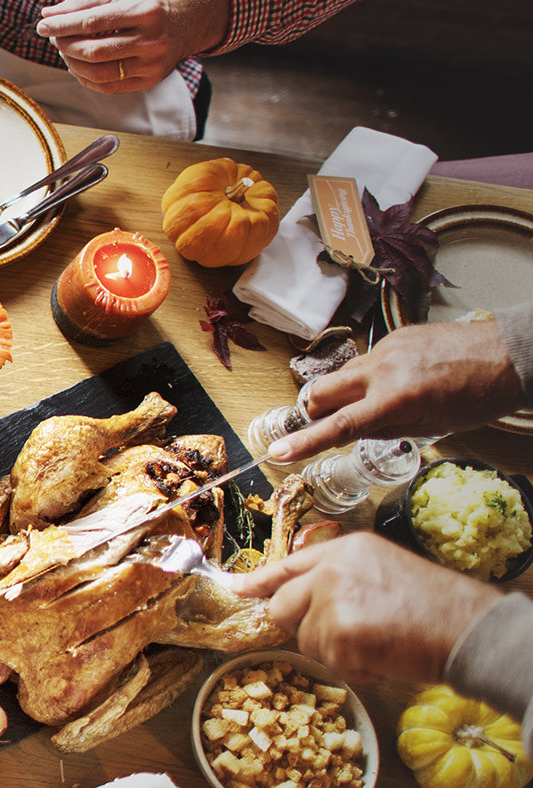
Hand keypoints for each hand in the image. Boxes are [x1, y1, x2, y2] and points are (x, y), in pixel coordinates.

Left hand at [37, 0, 230, 93]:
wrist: (194, 18)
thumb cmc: (153, 1)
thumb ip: (84, 2)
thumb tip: (48, 13)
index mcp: (145, 11)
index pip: (92, 22)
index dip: (62, 25)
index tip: (43, 25)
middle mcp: (152, 40)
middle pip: (93, 51)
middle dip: (65, 45)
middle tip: (55, 36)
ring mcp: (152, 64)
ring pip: (97, 73)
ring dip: (72, 63)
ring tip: (66, 49)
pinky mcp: (150, 80)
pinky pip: (107, 86)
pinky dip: (85, 77)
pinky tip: (79, 64)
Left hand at [227, 533, 502, 681]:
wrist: (469, 629)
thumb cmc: (436, 606)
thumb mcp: (383, 573)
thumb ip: (339, 580)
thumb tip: (299, 601)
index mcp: (344, 550)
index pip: (288, 565)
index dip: (259, 581)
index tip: (235, 589)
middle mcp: (331, 570)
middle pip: (283, 607)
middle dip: (306, 628)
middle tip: (349, 634)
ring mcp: (332, 601)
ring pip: (307, 641)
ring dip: (338, 652)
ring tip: (378, 641)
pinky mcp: (338, 634)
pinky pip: (330, 663)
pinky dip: (355, 669)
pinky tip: (383, 655)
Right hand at [270, 321, 524, 462]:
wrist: (509, 355)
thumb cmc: (477, 398)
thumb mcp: (430, 426)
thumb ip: (385, 427)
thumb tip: (354, 429)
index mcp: (393, 399)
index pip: (337, 426)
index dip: (305, 442)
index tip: (278, 452)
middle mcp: (382, 370)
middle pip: (322, 391)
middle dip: (315, 410)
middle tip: (324, 422)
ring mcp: (386, 349)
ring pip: (343, 374)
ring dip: (346, 392)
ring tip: (375, 402)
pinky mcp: (395, 335)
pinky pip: (368, 359)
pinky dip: (372, 376)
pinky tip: (400, 381)